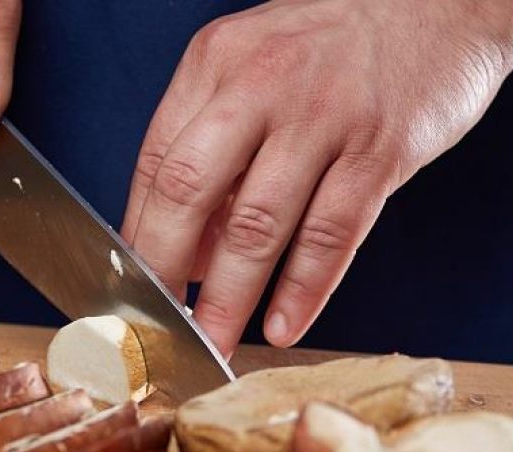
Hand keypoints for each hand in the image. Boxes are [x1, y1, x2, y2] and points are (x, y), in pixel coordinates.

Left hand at [121, 0, 512, 357]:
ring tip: (215, 344)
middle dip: (164, 271)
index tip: (131, 287)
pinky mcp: (381, 148)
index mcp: (216, 62)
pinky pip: (333, 234)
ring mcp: (323, 116)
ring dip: (231, 297)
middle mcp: (261, 84)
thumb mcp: (258, 68)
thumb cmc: (338, 45)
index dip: (138, 233)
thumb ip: (217, 149)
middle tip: (156, 328)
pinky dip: (305, 289)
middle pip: (190, 191)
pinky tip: (285, 325)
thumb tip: (188, 249)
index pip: (155, 161)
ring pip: (259, 224)